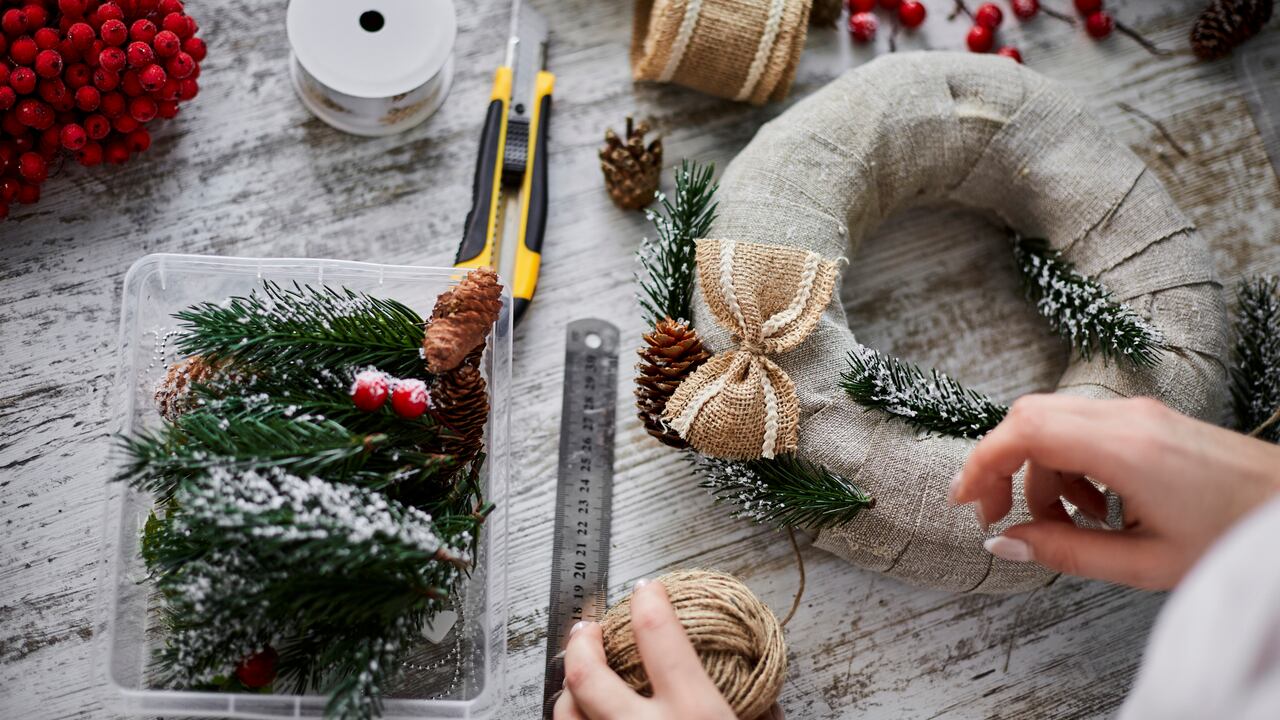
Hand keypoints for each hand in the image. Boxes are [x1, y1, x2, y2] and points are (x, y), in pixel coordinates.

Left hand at [553, 579, 748, 719]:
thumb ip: (756, 713)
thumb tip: (766, 703)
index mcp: (693, 712)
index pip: (657, 633)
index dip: (648, 600)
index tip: (648, 590)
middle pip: (588, 674)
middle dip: (581, 643)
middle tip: (587, 628)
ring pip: (567, 713)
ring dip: (569, 688)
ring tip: (577, 676)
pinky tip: (585, 717)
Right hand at [950, 395, 1279, 589]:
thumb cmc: (1234, 538)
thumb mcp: (1146, 563)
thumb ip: (1066, 553)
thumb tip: (1003, 545)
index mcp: (1125, 448)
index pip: (1024, 431)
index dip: (981, 462)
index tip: (963, 500)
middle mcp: (1126, 416)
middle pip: (1029, 417)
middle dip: (1001, 465)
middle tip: (997, 515)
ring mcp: (1138, 412)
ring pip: (1053, 423)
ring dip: (1040, 472)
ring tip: (1066, 523)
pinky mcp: (1147, 418)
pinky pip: (1082, 428)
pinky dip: (1068, 464)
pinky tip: (1094, 506)